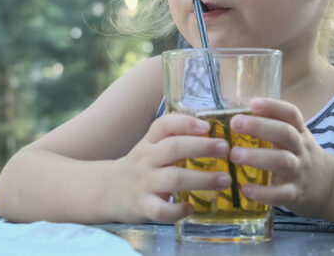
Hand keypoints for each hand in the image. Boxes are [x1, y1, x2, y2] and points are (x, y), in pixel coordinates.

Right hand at [111, 114, 232, 222]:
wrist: (108, 191)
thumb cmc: (140, 167)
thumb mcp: (150, 147)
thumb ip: (174, 139)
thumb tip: (213, 134)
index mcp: (148, 142)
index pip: (163, 125)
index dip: (185, 123)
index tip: (208, 126)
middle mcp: (145, 159)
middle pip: (174, 148)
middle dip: (202, 147)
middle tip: (225, 149)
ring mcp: (143, 183)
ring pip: (173, 179)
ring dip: (202, 179)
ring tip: (225, 180)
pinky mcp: (142, 206)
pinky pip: (161, 210)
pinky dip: (178, 210)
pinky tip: (191, 208)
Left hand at [228, 98, 333, 218]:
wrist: (331, 187)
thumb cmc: (300, 157)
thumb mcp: (295, 138)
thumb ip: (272, 127)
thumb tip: (235, 112)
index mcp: (298, 133)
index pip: (291, 114)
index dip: (273, 106)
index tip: (252, 103)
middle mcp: (300, 149)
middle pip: (285, 133)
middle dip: (259, 126)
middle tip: (235, 123)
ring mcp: (299, 171)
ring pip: (282, 161)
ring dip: (257, 157)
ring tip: (234, 155)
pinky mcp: (295, 194)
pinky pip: (281, 194)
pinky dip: (263, 193)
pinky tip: (245, 189)